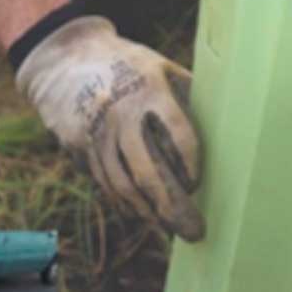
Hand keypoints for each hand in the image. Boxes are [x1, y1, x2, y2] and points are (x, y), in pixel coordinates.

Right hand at [16, 15, 203, 240]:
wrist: (61, 59)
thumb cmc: (123, 63)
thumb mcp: (159, 67)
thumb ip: (189, 92)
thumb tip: (230, 121)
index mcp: (147, 89)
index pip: (177, 132)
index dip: (191, 163)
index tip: (198, 183)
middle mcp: (118, 113)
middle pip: (145, 170)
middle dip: (170, 205)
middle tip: (192, 232)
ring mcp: (93, 132)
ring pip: (120, 183)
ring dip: (145, 209)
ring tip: (165, 226)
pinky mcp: (75, 145)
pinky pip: (101, 180)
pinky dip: (120, 200)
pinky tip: (136, 212)